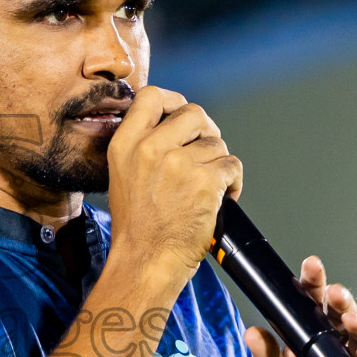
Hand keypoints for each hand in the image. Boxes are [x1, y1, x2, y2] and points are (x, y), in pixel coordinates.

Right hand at [105, 85, 242, 284]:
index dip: (173, 100)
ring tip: (211, 186)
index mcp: (125, 144)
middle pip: (194, 113)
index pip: (150, 96)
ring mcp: (178, 164)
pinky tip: (222, 197)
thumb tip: (176, 129)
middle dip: (206, 131)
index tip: (181, 113)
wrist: (145, 260)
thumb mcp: (123, 176)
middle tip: (206, 152)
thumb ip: (143, 147)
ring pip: (217, 143)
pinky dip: (233, 182)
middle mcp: (150, 148)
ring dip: (219, 163)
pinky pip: (232, 165)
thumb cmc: (137, 227)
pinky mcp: (204, 182)